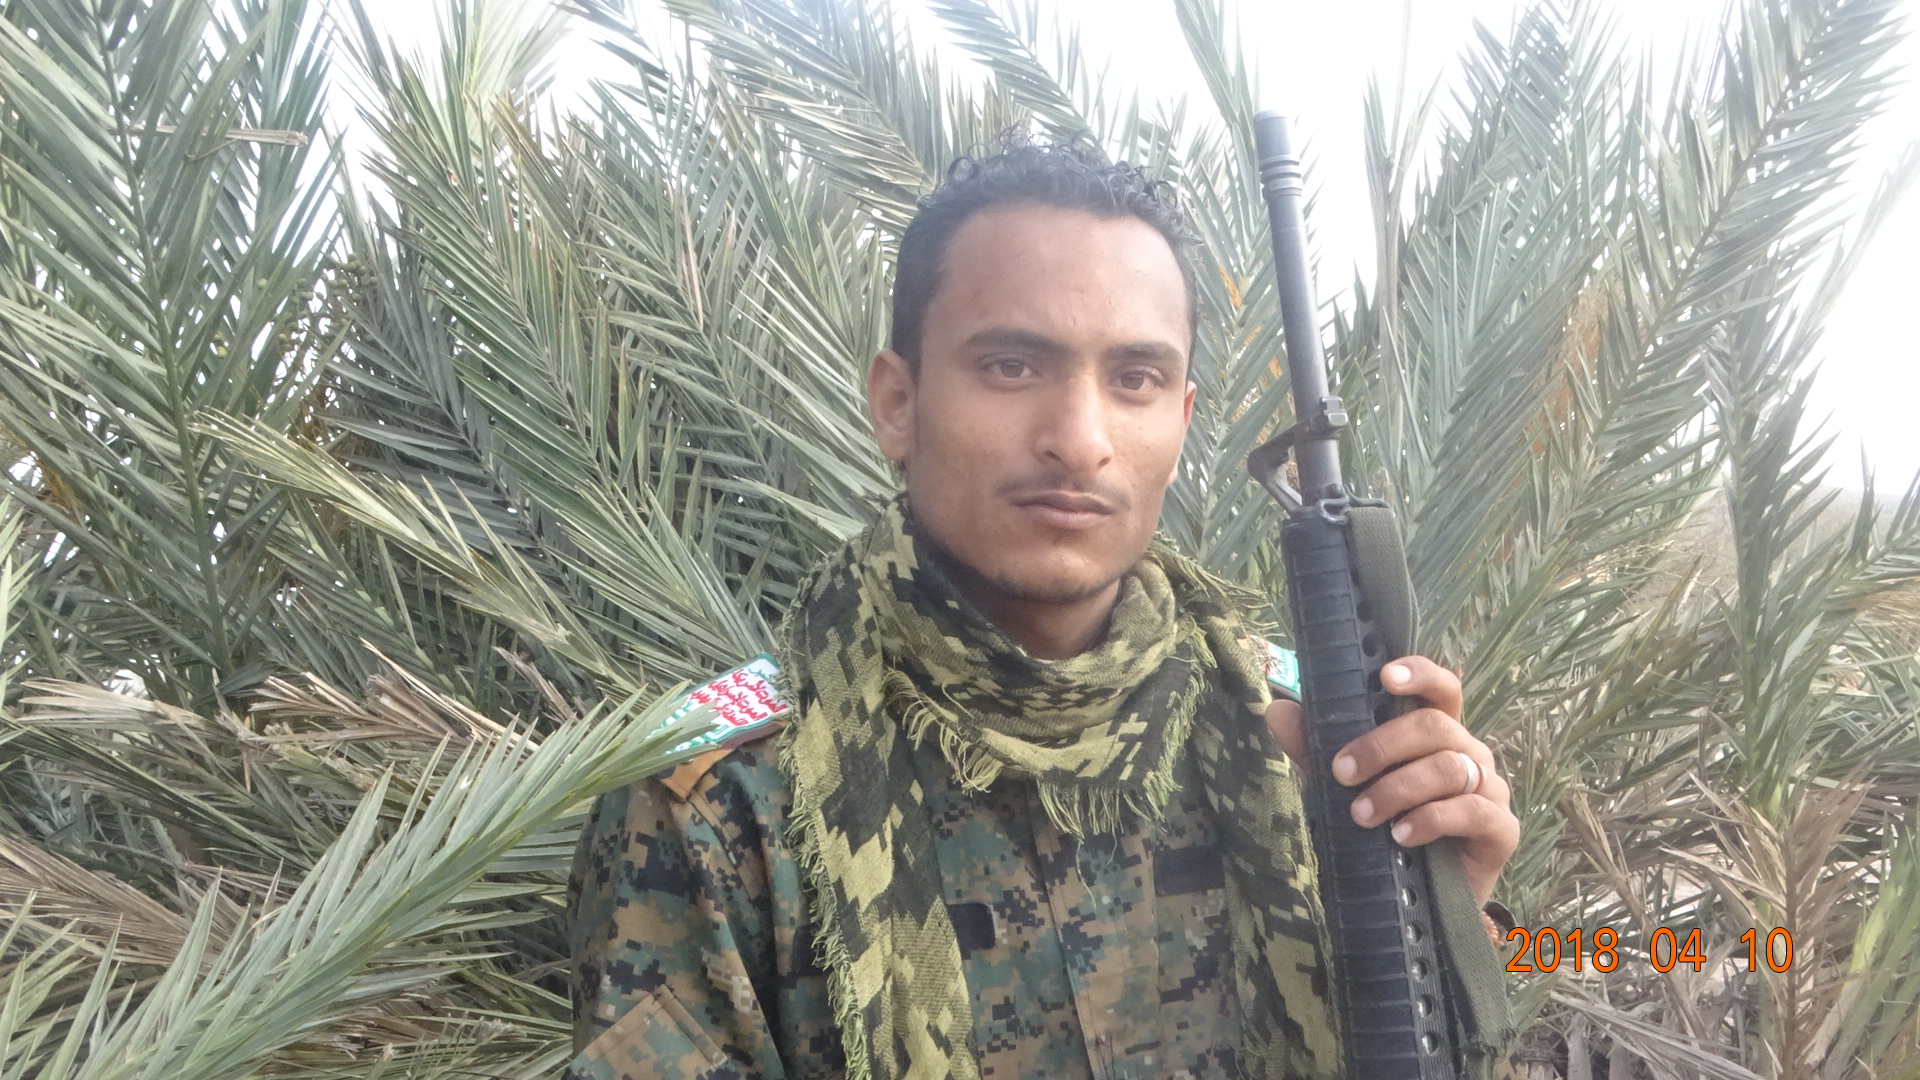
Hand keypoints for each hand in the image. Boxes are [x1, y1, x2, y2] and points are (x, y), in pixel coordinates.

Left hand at [1264, 656, 1516, 907]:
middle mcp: (1470, 753)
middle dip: (1382, 746)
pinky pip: (1472, 810)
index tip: (1384, 677)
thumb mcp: (1344, 786)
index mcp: (1439, 733)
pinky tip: (1402, 835)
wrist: (1419, 902)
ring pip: (1448, 767)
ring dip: (1397, 788)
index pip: (1441, 689)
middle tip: (1342, 773)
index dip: (1419, 675)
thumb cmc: (1385, 830)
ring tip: (1362, 815)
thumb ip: (1315, 749)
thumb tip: (1276, 710)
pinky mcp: (1502, 830)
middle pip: (1435, 725)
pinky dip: (1431, 819)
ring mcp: (1491, 789)